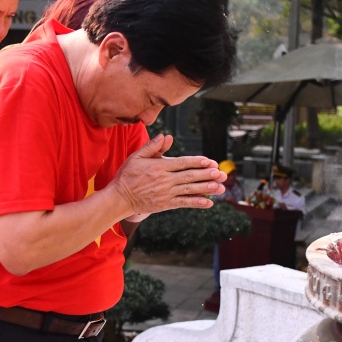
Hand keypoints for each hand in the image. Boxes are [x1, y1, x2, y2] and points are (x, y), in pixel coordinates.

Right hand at [107, 134, 224, 215]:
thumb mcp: (136, 157)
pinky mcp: (165, 204)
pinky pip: (183, 203)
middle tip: (221, 173)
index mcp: (159, 167)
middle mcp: (164, 180)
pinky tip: (208, 202)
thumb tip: (166, 136)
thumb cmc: (127, 175)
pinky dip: (196, 203)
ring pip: (189, 189)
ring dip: (206, 188)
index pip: (182, 163)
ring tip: (220, 187)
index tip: (210, 161)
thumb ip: (152, 146)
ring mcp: (166, 193)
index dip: (197, 162)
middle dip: (207, 175)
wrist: (119, 198)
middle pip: (189, 176)